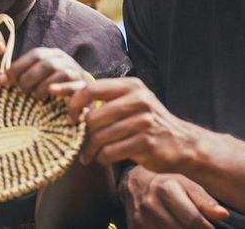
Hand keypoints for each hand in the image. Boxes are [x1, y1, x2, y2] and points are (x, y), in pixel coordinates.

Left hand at [0, 47, 89, 99]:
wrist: (85, 92)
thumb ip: (24, 74)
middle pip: (45, 64)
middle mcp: (65, 60)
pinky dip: (62, 90)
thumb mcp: (41, 75)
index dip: (17, 67)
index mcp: (53, 54)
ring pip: (58, 75)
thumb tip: (0, 79)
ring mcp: (76, 72)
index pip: (35, 55)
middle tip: (20, 90)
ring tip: (34, 97)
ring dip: (42, 87)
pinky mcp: (83, 86)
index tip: (3, 81)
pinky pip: (73, 87)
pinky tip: (52, 93)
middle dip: (28, 77)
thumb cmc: (56, 85)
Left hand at [52, 77, 202, 172]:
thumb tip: (62, 91)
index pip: (92, 89)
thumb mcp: (131, 102)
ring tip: (90, 155)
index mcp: (131, 86)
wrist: (181, 143)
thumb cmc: (147, 122)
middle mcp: (139, 99)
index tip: (69, 117)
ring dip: (91, 150)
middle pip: (93, 117)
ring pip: (100, 137)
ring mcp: (144, 121)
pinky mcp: (146, 142)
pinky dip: (103, 158)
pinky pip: (110, 152)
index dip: (74, 103)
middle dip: (83, 134)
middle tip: (82, 143)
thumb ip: (104, 98)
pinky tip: (104, 159)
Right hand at [121, 166, 228, 228]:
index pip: (192, 219)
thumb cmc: (167, 185)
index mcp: (166, 189)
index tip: (211, 228)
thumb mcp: (187, 186)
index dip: (206, 228)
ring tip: (185, 226)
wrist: (135, 186)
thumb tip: (224, 215)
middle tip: (200, 228)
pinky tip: (173, 227)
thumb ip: (205, 201)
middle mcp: (151, 205)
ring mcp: (141, 220)